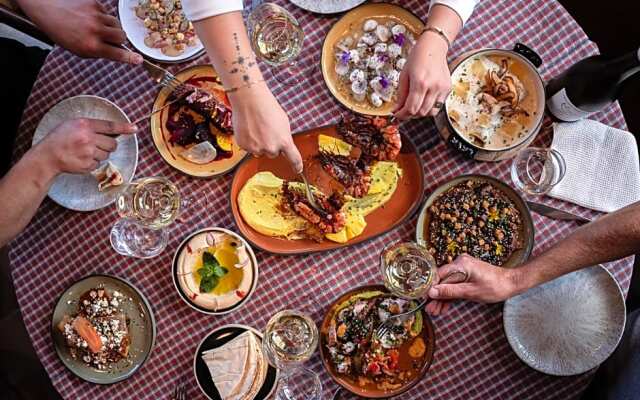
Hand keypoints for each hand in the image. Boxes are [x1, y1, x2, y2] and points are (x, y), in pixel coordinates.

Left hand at [18, 0, 141, 63]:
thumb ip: (99, 51)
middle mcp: (95, 31)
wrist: (47, 10)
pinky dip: (101, 16)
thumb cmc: (62, 32)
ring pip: (116, 24)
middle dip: (118, 38)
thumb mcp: (79, 49)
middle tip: (109, 38)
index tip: (139, 60)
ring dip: (111, 27)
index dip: (130, 58)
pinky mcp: (94, 4)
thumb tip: (118, 51)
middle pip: (122, 36)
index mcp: (91, 46)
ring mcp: (95, 16)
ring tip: (96, 26)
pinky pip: (107, 13)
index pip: (117, 54)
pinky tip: (88, 16)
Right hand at [35, 118, 137, 174]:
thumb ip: (92, 126)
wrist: (48, 155)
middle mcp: (88, 138)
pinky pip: (99, 164)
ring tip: (85, 151)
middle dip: (109, 146)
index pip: (110, 126)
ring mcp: (88, 153)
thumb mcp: (74, 124)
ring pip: (107, 155)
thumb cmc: (60, 138)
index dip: (124, 127)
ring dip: (100, 154)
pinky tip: (81, 159)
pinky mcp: (88, 165)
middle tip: (98, 145)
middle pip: (113, 144)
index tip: (135, 128)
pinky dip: (92, 163)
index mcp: (85, 125)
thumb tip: (113, 130)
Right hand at [228, 84, 302, 172]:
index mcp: (284, 141)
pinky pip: (249, 148)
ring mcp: (257, 148)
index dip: (297, 166)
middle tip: (266, 131)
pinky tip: (249, 128)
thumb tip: (282, 143)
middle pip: (273, 153)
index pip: (294, 159)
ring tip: (257, 127)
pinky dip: (249, 141)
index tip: (298, 169)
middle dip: (271, 145)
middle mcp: (271, 148)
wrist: (249, 100)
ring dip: (259, 143)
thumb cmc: (267, 107)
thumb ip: (284, 136)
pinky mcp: (245, 146)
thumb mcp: (284, 122)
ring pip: (260, 151)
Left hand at [394, 32, 450, 118]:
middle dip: (410, 115)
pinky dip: (430, 107)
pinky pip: (439, 105)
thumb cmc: (417, 58)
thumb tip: (397, 109)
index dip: (402, 115)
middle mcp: (433, 87)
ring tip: (414, 106)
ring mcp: (442, 88)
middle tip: (404, 111)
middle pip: (421, 112)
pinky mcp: (448, 89)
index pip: (411, 108)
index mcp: (420, 82)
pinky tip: (424, 100)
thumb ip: (401, 95)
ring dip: (421, 112)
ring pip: (431, 112)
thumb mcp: (404, 75)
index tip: (397, 115)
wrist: (433, 47)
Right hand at [425, 254, 519, 315]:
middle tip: (429, 309)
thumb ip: (450, 291)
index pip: (438, 275)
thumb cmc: (494, 287)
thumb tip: (432, 292)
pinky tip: (444, 306)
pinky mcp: (467, 275)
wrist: (511, 283)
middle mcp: (460, 263)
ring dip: (442, 298)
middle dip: (436, 296)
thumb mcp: (470, 292)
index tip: (424, 299)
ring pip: (448, 284)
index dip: (430, 288)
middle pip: (442, 281)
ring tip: (435, 311)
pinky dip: (451, 295)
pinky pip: (455, 284)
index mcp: (460, 264)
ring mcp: (463, 269)